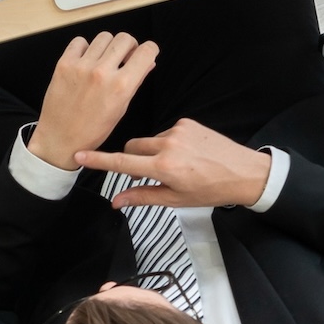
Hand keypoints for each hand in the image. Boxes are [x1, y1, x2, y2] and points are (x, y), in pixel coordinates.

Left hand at [27, 30, 158, 170]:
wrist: (60, 139)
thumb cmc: (92, 130)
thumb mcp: (121, 109)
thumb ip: (135, 82)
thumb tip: (148, 62)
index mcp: (121, 86)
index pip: (146, 52)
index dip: (150, 49)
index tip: (147, 51)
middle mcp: (102, 72)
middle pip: (124, 38)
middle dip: (129, 45)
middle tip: (125, 56)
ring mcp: (82, 66)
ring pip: (104, 37)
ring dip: (108, 46)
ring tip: (104, 60)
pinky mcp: (64, 64)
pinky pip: (79, 41)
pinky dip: (85, 48)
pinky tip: (85, 61)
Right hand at [77, 119, 271, 208]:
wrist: (244, 173)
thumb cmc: (210, 191)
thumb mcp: (176, 200)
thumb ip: (143, 196)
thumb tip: (116, 201)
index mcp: (164, 168)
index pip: (122, 162)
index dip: (98, 160)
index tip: (79, 155)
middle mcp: (167, 145)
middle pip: (133, 146)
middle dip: (134, 158)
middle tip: (152, 174)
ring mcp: (177, 130)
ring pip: (150, 140)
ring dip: (153, 152)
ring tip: (177, 165)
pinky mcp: (186, 122)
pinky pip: (166, 132)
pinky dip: (169, 143)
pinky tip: (186, 154)